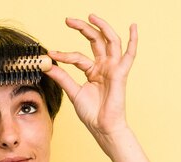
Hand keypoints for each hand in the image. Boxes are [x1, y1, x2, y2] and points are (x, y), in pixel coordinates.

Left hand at [47, 14, 136, 153]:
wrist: (102, 127)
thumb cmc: (91, 113)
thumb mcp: (73, 92)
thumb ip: (62, 77)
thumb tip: (47, 65)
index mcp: (93, 71)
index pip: (77, 56)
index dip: (63, 55)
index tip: (50, 54)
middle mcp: (104, 66)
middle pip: (95, 41)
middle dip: (83, 28)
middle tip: (69, 20)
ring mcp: (113, 68)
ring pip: (110, 41)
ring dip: (102, 27)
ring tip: (91, 16)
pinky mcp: (120, 73)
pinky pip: (130, 55)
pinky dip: (134, 40)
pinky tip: (133, 27)